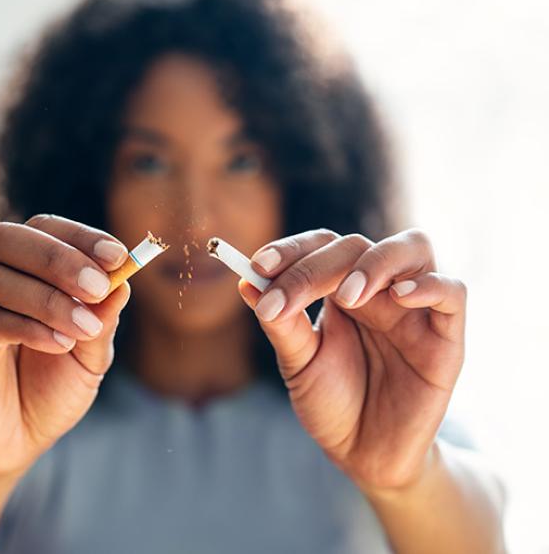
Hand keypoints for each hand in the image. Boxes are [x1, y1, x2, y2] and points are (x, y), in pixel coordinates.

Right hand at [0, 214, 130, 477]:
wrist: (18, 442)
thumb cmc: (52, 387)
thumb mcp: (91, 353)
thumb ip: (102, 318)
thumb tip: (123, 280)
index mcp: (16, 269)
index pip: (41, 228)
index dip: (79, 237)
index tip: (118, 256)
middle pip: (4, 238)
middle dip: (58, 258)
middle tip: (99, 286)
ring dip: (49, 299)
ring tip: (86, 328)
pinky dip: (29, 327)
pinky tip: (60, 344)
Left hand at [239, 228, 465, 490]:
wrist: (364, 455)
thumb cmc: (332, 403)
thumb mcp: (299, 363)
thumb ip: (281, 324)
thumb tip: (247, 282)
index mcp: (340, 289)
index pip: (321, 246)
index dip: (292, 250)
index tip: (259, 265)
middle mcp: (378, 289)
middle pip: (356, 246)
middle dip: (316, 266)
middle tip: (287, 298)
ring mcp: (414, 308)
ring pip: (413, 248)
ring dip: (376, 262)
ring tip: (348, 295)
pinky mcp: (446, 337)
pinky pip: (453, 292)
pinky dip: (429, 285)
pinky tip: (398, 297)